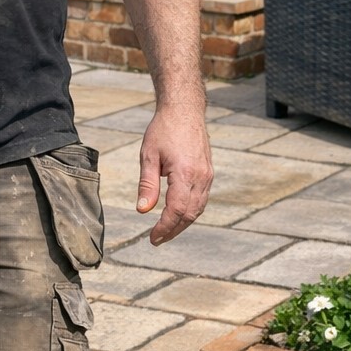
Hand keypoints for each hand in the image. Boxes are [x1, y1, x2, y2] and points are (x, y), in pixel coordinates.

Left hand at [135, 107, 212, 244]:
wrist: (184, 110)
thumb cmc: (163, 130)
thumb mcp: (148, 155)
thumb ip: (147, 184)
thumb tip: (143, 211)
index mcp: (185, 173)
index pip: (177, 210)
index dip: (165, 227)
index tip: (153, 238)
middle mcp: (201, 177)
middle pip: (190, 214)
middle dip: (173, 230)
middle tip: (157, 239)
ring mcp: (207, 175)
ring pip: (198, 208)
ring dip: (183, 223)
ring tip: (165, 231)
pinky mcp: (208, 173)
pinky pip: (201, 198)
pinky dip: (190, 210)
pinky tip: (177, 214)